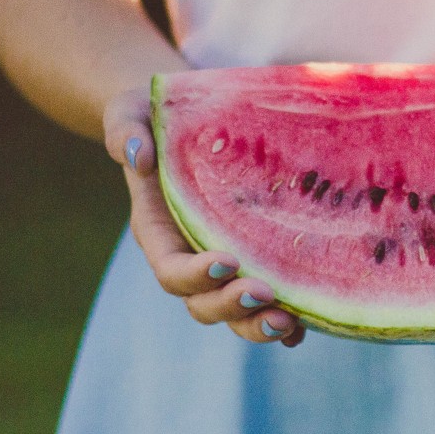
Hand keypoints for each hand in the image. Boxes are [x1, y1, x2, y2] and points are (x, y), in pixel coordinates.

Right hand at [103, 85, 305, 346]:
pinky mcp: (255, 260)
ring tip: (288, 321)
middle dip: (231, 306)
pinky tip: (309, 322)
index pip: (171, 268)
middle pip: (203, 303)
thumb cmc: (155, 114)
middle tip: (264, 294)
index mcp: (158, 231)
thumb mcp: (131, 110)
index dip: (194, 274)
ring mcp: (225, 265)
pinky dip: (287, 320)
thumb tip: (138, 155)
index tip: (225, 261)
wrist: (186, 118)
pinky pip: (268, 302)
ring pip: (236, 313)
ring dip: (258, 323)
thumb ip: (125, 130)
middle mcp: (190, 257)